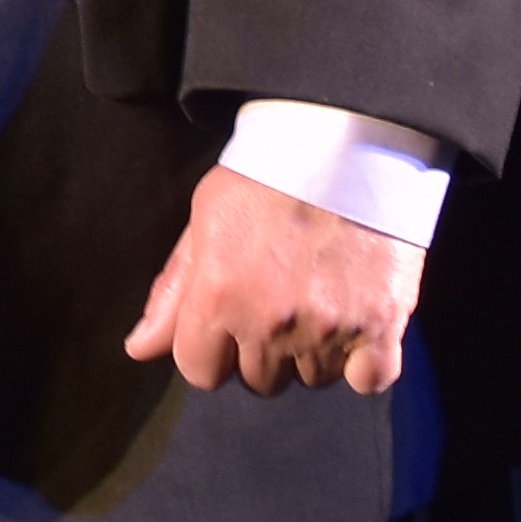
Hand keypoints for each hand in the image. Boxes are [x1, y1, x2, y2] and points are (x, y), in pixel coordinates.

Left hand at [125, 166, 425, 395]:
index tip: (227, 319)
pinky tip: (355, 327)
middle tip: (277, 300)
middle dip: (259, 348)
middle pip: (257, 381)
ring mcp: (329, 328)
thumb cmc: (265, 173)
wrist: (346, 141)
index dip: (209, 348)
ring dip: (311, 352)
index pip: (200, 371)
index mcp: (219, 296)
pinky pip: (369, 380)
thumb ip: (172, 292)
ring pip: (312, 379)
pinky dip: (364, 363)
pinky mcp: (382, 325)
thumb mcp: (203, 220)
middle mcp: (271, 322)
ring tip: (318, 299)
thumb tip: (138, 350)